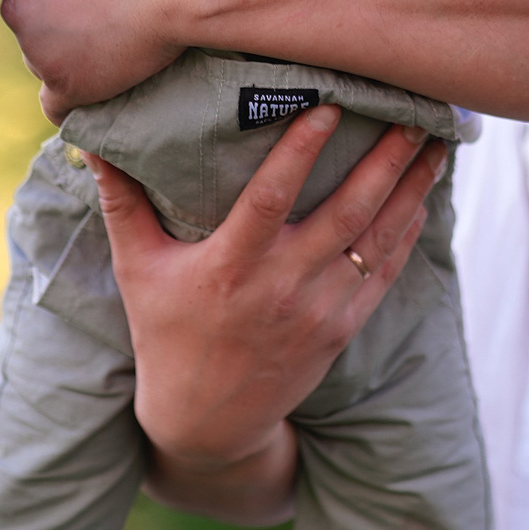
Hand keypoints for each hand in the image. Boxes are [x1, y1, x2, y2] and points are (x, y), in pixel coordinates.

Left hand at [3, 0, 192, 120]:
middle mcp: (16, 4)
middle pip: (34, 22)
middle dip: (64, 20)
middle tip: (110, 14)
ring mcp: (38, 48)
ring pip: (47, 60)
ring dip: (75, 57)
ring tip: (122, 43)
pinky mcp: (66, 83)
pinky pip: (58, 106)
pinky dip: (79, 99)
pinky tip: (102, 88)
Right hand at [88, 106, 448, 524]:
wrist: (207, 422)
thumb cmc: (166, 335)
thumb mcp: (137, 270)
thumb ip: (123, 204)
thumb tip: (91, 141)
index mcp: (230, 267)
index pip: (270, 198)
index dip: (301, 151)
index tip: (331, 108)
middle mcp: (280, 287)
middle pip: (345, 213)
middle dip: (386, 162)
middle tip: (417, 115)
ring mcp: (317, 311)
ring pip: (376, 239)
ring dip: (411, 191)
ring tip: (437, 146)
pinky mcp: (341, 329)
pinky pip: (383, 274)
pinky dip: (406, 234)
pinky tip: (423, 198)